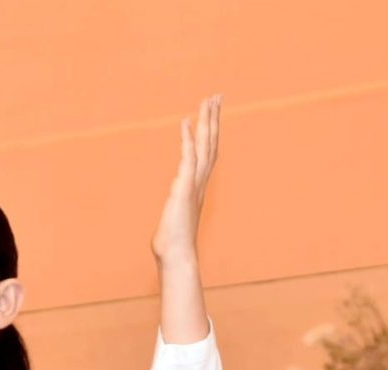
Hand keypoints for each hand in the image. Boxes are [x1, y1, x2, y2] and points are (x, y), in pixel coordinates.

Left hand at [151, 95, 220, 265]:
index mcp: (197, 186)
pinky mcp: (184, 188)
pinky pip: (187, 157)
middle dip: (213, 119)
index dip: (210, 133)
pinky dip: (186, 138)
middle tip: (217, 96)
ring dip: (206, 121)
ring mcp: (193, 183)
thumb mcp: (174, 220)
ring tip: (208, 100)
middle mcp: (199, 181)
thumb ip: (175, 212)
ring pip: (203, 145)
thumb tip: (171, 219)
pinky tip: (185, 121)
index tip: (211, 114)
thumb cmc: (173, 243)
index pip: (206, 153)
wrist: (176, 255)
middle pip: (210, 143)